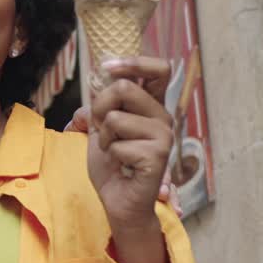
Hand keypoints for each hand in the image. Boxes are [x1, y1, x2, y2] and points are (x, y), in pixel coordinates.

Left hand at [65, 56, 180, 216]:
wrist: (118, 200)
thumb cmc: (112, 163)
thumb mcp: (100, 126)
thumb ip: (101, 101)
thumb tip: (98, 76)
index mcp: (152, 105)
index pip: (159, 68)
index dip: (133, 62)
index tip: (107, 67)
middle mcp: (163, 116)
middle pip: (124, 87)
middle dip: (100, 107)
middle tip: (103, 129)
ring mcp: (164, 135)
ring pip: (116, 117)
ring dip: (105, 137)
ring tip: (115, 151)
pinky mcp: (158, 155)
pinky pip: (118, 143)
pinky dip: (111, 155)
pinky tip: (122, 166)